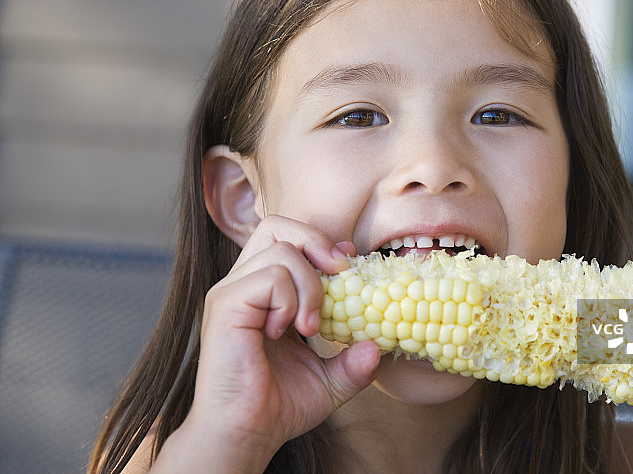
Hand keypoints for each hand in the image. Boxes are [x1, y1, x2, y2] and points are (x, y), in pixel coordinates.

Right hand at [155, 216, 379, 472]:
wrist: (246, 435)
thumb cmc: (278, 406)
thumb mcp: (329, 381)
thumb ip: (354, 363)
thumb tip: (377, 346)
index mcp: (264, 292)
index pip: (290, 239)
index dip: (323, 244)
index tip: (349, 266)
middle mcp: (244, 284)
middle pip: (278, 226)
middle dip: (317, 242)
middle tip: (340, 275)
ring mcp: (231, 291)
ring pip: (281, 248)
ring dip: (310, 284)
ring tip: (311, 325)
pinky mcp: (225, 304)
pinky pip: (270, 276)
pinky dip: (291, 299)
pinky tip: (288, 331)